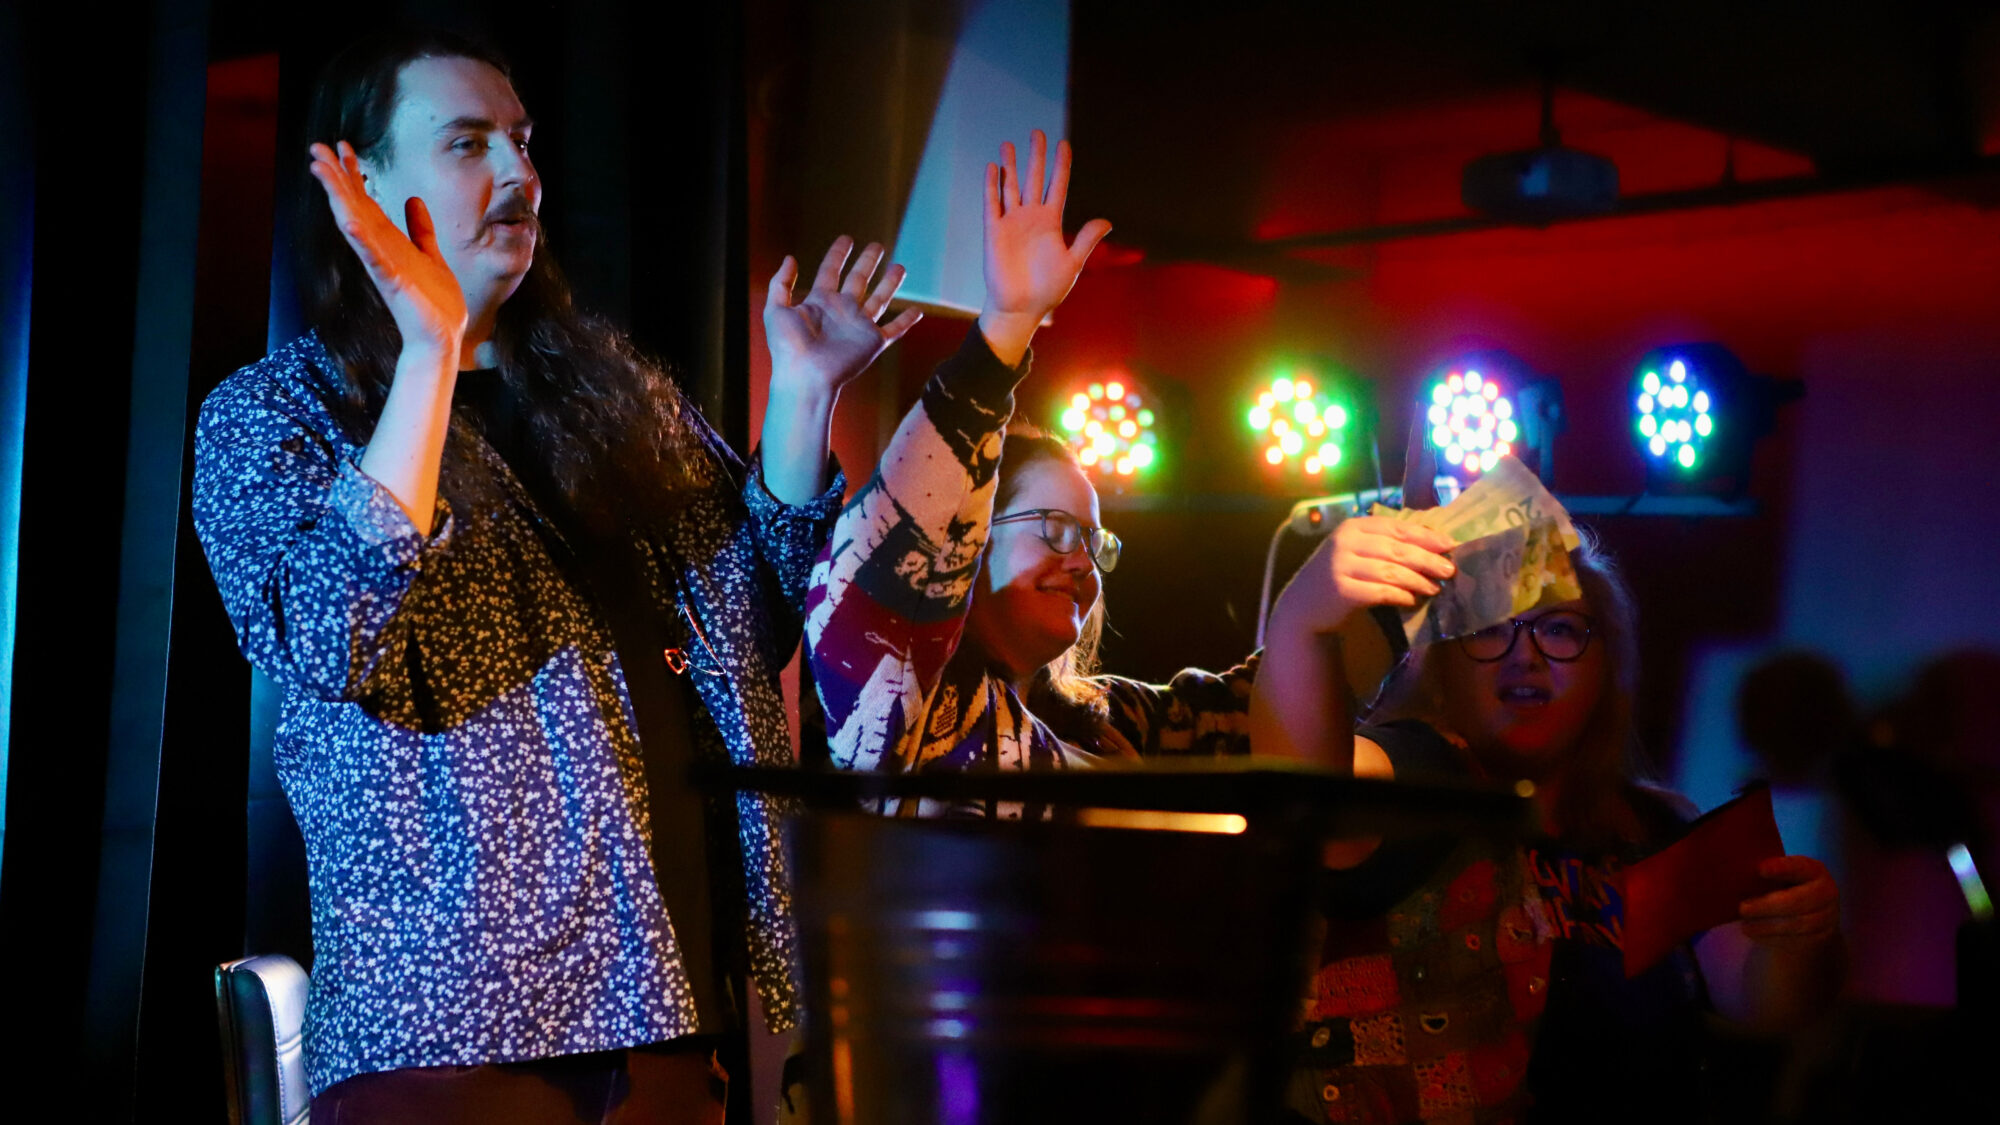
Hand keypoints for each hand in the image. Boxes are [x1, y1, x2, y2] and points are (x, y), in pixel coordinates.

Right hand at [309, 141, 466, 356]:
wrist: (442, 336)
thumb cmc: (435, 302)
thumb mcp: (430, 255)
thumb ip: (420, 230)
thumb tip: (413, 200)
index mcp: (389, 242)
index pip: (365, 202)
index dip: (353, 175)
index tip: (341, 148)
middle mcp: (380, 250)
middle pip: (353, 206)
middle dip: (336, 177)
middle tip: (317, 147)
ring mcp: (383, 265)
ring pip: (355, 225)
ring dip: (339, 197)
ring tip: (322, 171)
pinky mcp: (392, 282)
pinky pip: (374, 257)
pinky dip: (362, 240)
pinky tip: (350, 221)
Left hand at [763, 237, 921, 399]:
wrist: (805, 376)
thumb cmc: (787, 347)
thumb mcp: (776, 310)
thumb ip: (781, 283)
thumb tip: (790, 258)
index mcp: (820, 302)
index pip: (830, 271)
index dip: (838, 254)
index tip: (847, 239)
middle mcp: (842, 311)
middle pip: (859, 280)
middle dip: (868, 262)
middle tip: (877, 246)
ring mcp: (858, 326)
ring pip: (880, 299)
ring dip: (890, 283)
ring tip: (900, 267)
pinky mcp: (872, 342)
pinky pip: (894, 329)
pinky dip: (907, 321)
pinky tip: (918, 311)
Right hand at [977, 130, 1111, 364]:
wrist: (1020, 307)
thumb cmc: (1048, 289)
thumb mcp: (1072, 264)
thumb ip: (1086, 240)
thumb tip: (1106, 221)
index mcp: (1051, 222)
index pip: (1058, 186)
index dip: (1061, 165)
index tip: (1063, 144)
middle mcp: (1031, 217)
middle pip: (1034, 179)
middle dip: (1036, 156)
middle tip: (1037, 133)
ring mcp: (1012, 223)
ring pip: (1011, 187)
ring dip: (1010, 166)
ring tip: (1008, 144)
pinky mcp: (994, 231)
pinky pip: (992, 204)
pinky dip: (992, 186)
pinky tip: (993, 168)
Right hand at [1308, 516, 1457, 627]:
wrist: (1304, 604)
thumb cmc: (1341, 574)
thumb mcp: (1358, 550)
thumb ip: (1386, 543)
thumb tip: (1434, 544)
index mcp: (1354, 526)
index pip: (1397, 528)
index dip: (1426, 536)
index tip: (1451, 544)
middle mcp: (1346, 542)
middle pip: (1398, 550)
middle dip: (1428, 560)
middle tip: (1449, 570)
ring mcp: (1341, 566)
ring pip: (1391, 572)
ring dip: (1418, 581)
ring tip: (1435, 588)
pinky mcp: (1342, 591)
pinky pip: (1381, 592)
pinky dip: (1400, 596)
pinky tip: (1412, 601)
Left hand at [1739, 855, 1840, 949]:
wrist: (1807, 917)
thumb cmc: (1785, 889)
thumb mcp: (1780, 877)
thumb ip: (1766, 873)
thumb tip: (1740, 874)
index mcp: (1814, 871)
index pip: (1799, 867)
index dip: (1781, 868)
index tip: (1760, 869)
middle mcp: (1827, 892)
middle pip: (1797, 901)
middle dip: (1767, 906)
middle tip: (1742, 908)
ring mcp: (1827, 917)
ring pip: (1797, 924)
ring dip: (1767, 926)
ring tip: (1745, 925)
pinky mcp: (1821, 938)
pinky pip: (1797, 941)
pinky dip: (1773, 939)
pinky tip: (1756, 935)